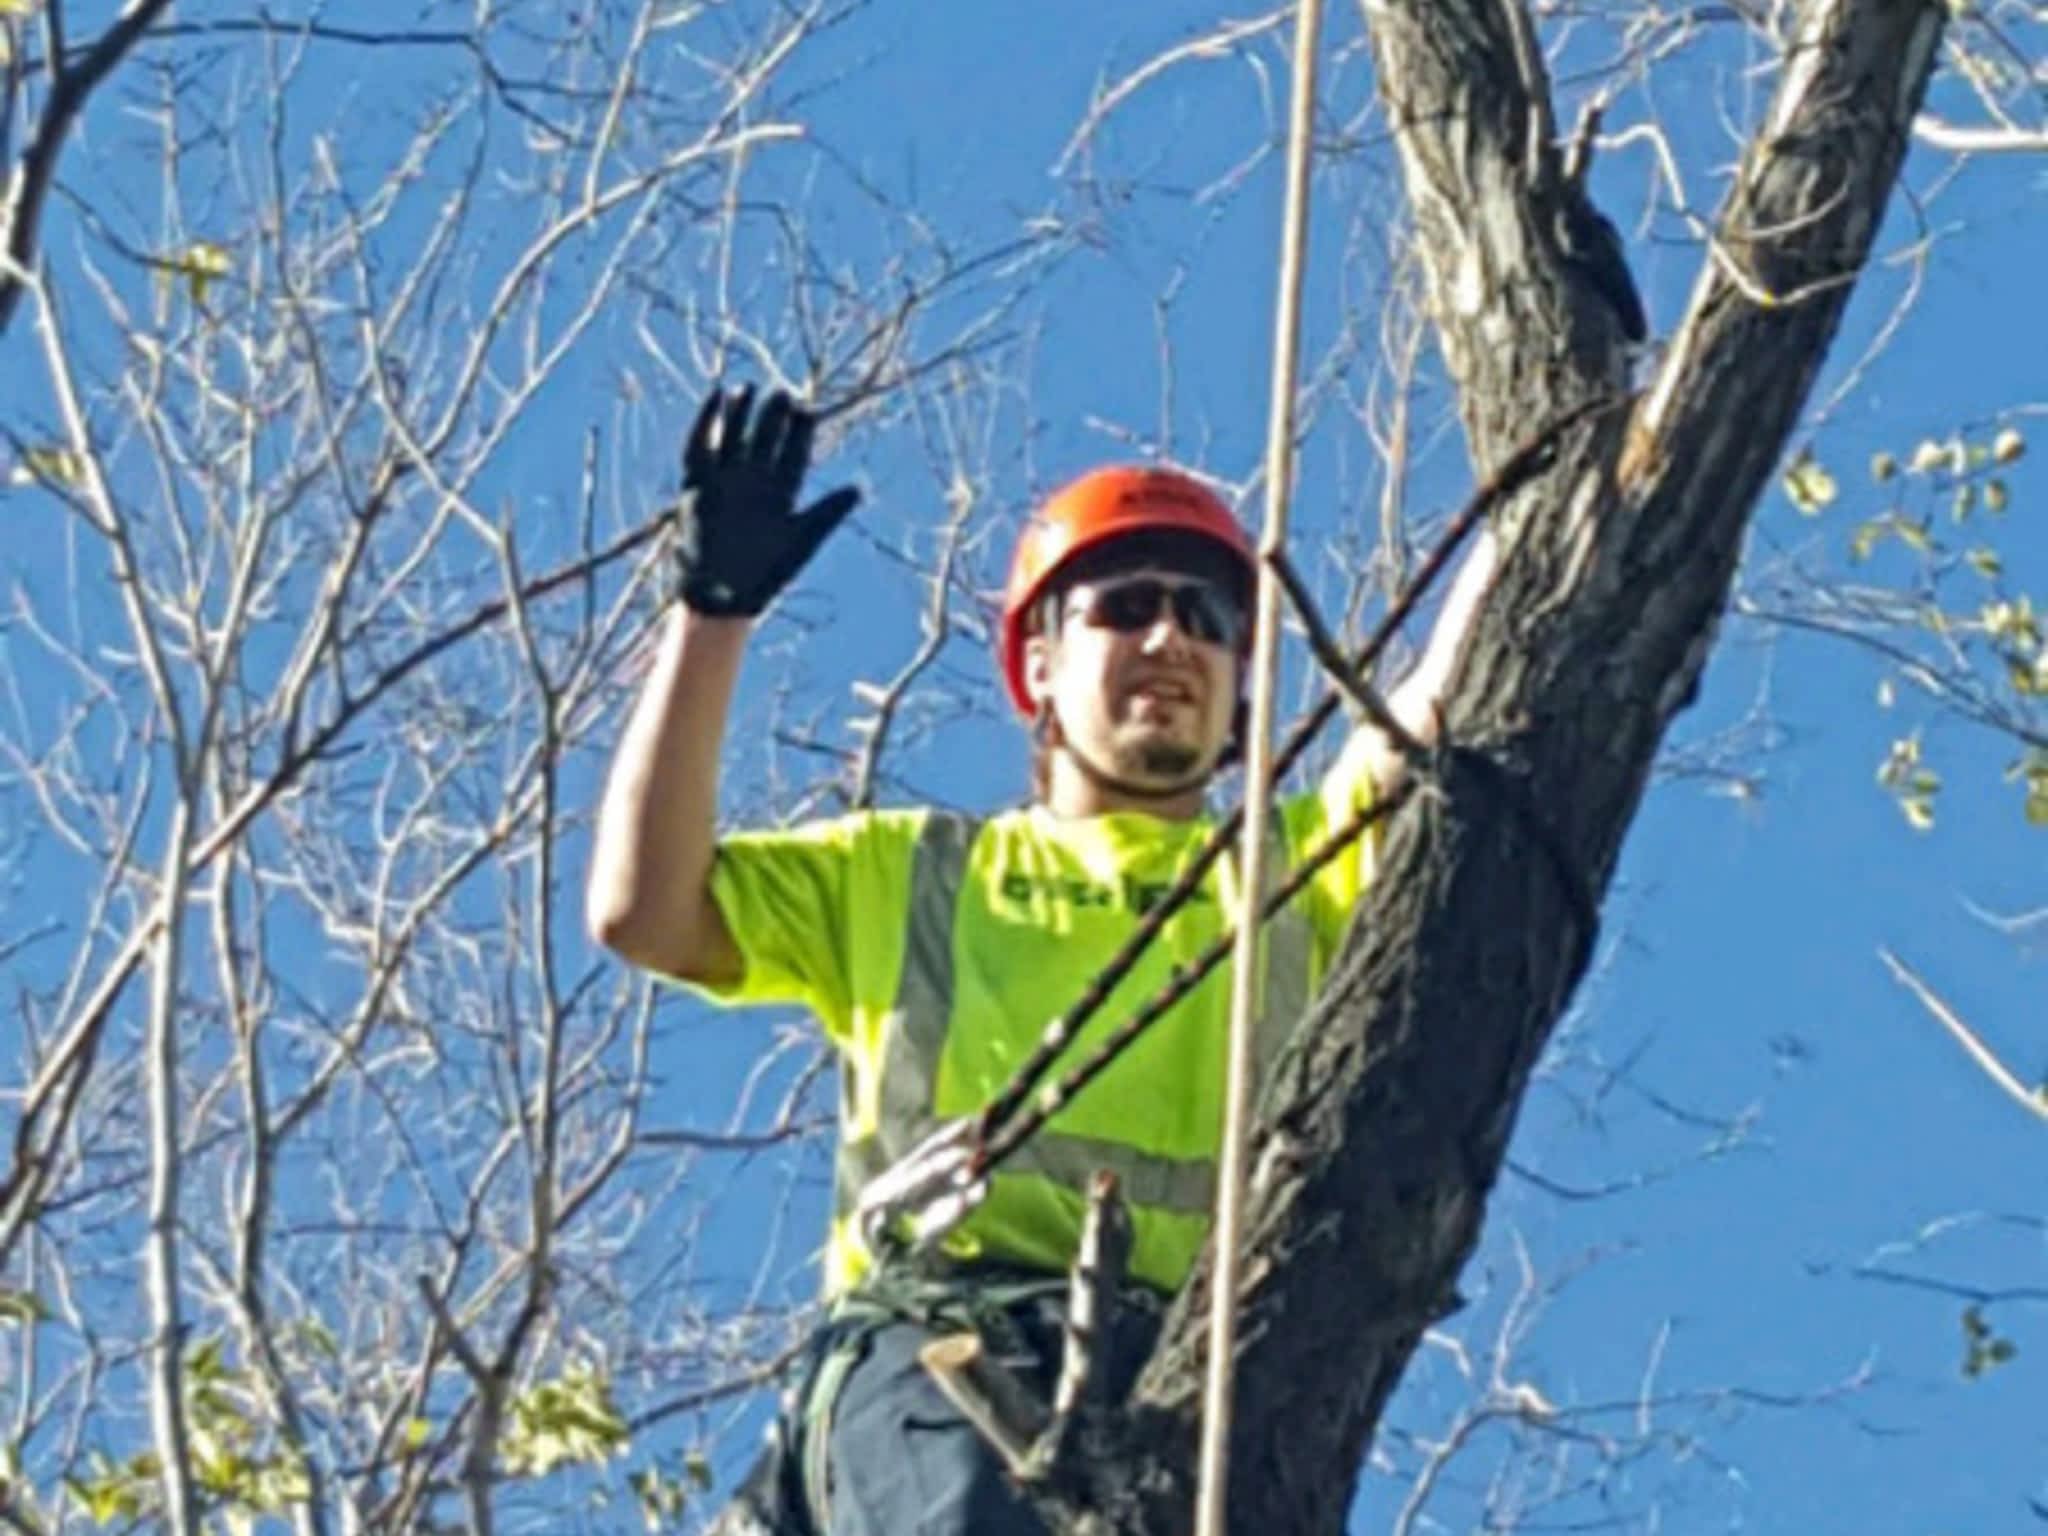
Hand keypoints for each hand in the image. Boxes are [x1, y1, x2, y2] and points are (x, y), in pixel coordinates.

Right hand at [672, 385, 860, 616]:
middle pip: (765, 441)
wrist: (723, 597)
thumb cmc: (767, 574)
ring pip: (733, 440)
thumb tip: (860, 488)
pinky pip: (701, 449)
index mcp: (782, 495)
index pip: (793, 454)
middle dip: (772, 418)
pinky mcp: (698, 487)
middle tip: (783, 393)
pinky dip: (706, 426)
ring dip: (739, 416)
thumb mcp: (802, 540)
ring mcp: (726, 483)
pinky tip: (713, 401)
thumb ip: (827, 512)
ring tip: (748, 388)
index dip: (800, 433)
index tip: (808, 410)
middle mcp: (754, 484)